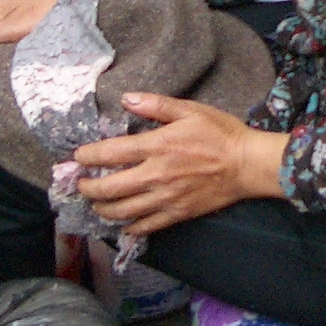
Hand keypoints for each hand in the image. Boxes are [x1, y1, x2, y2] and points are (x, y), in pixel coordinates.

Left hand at [71, 94, 288, 236]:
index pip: (110, 153)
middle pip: (109, 188)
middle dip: (87, 188)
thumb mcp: (190, 110)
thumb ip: (156, 105)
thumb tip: (126, 98)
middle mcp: (156, 175)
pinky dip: (128, 227)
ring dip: (102, 209)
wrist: (247, 165)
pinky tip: (123, 224)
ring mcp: (165, 198)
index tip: (78, 157)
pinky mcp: (176, 213)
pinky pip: (145, 227)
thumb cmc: (221, 133)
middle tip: (80, 184)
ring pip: (122, 211)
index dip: (88, 156)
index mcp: (157, 146)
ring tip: (96, 204)